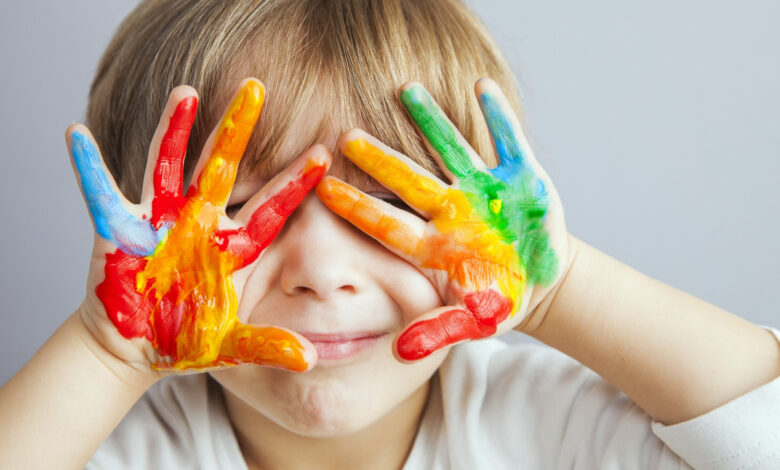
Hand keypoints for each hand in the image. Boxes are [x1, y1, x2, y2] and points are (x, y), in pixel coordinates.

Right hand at [69, 79, 327, 371]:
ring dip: (174, 130)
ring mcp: (159, 221)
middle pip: (222, 169)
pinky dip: (88, 167)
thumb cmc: (185, 339)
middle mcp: (200, 224)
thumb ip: (267, 346)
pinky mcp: (119, 229)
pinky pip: (100, 193)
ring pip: (169, 166)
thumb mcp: (231, 346)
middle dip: (238, 130)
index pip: (270, 210)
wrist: (136, 348)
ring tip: (186, 92)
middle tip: (256, 87)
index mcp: (232, 249)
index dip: (295, 183)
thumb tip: (309, 359)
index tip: (324, 154)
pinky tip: (77, 135)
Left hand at [317, 79, 567, 360]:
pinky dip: (499, 118)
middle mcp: (451, 209)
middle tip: (346, 136)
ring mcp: (484, 189)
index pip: (387, 223)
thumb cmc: (499, 299)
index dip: (357, 208)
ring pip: (451, 149)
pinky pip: (508, 142)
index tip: (323, 190)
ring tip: (408, 91)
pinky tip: (481, 89)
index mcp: (434, 243)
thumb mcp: (474, 321)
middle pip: (409, 180)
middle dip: (380, 159)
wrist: (540, 280)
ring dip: (432, 122)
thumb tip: (399, 352)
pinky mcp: (521, 175)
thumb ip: (439, 331)